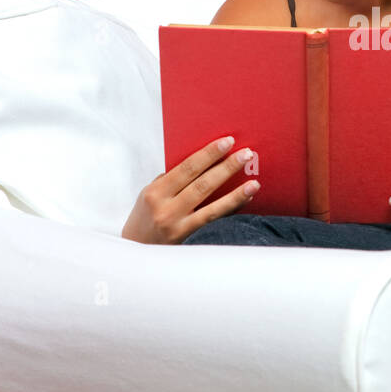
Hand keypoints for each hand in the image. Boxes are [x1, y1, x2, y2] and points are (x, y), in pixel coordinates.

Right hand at [121, 136, 258, 243]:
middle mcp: (166, 208)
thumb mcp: (150, 193)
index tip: (227, 142)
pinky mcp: (187, 240)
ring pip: (212, 207)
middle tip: (246, 154)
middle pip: (202, 184)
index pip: (187, 168)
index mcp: (156, 191)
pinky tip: (245, 200)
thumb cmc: (146, 215)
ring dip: (236, 194)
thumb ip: (173, 179)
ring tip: (254, 183)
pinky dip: (230, 209)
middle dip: (226, 168)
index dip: (209, 154)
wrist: (135, 249)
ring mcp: (177, 226)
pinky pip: (213, 222)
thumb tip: (206, 161)